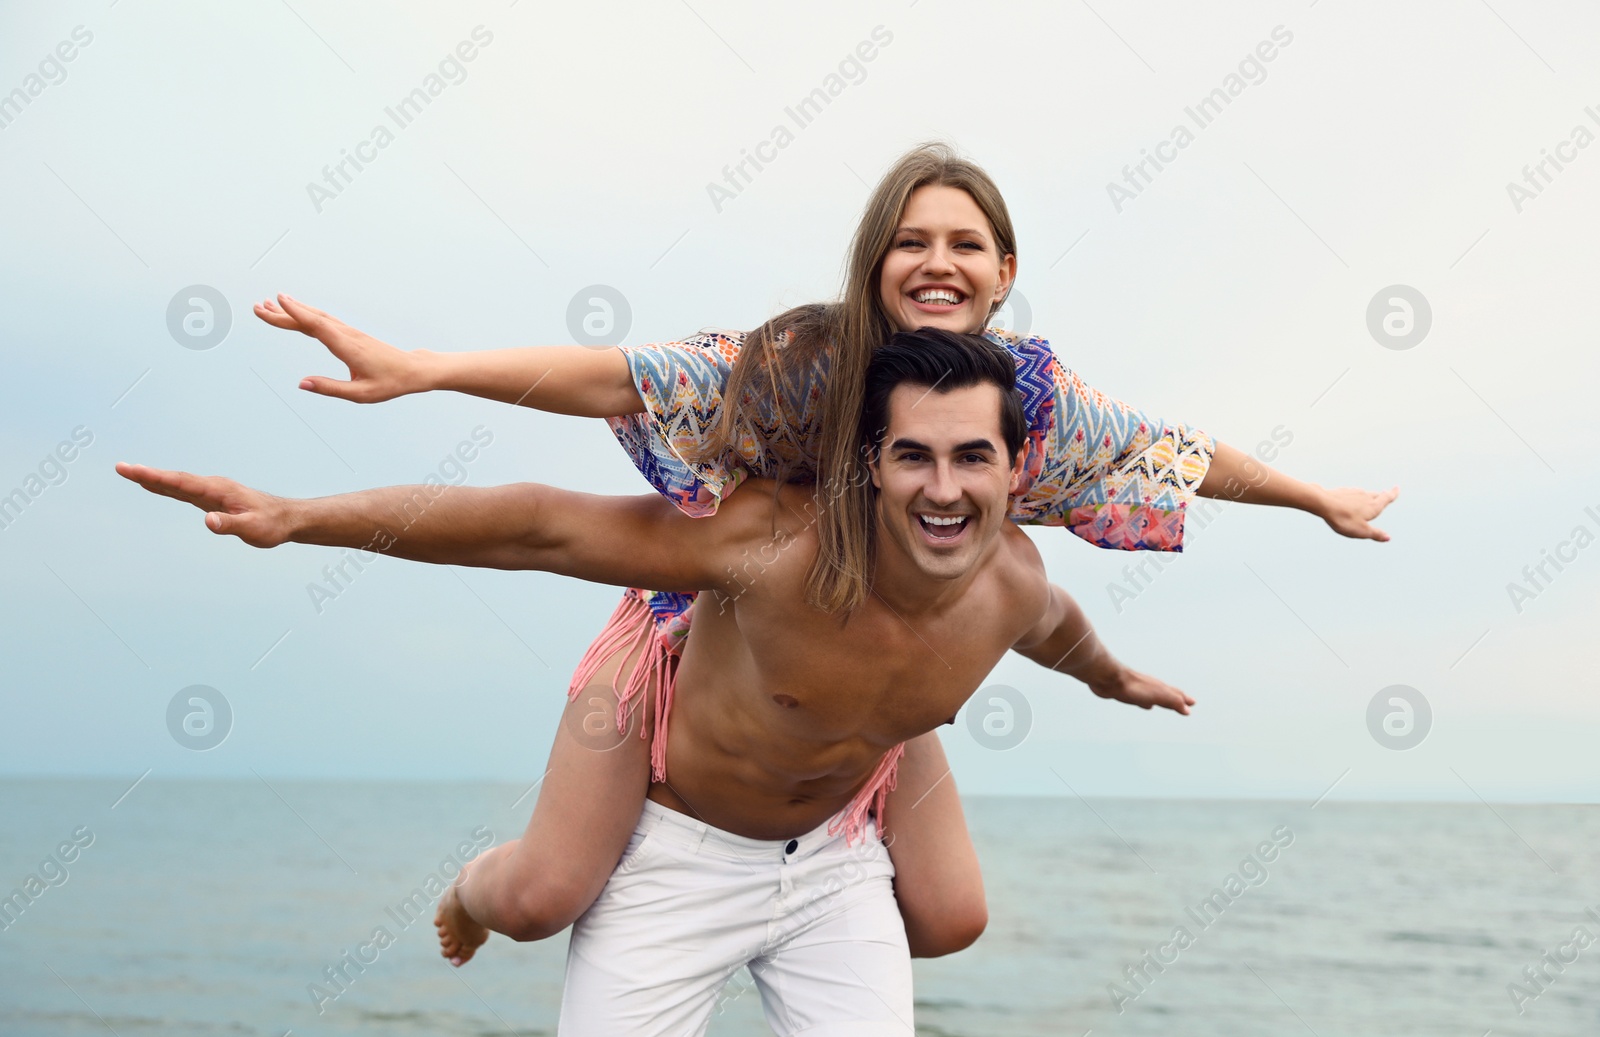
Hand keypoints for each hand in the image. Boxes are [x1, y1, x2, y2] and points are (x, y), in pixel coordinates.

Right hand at [115, 463, 292, 547]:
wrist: (286, 518)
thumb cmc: (271, 524)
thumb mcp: (252, 529)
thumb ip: (230, 525)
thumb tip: (207, 521)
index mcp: (218, 490)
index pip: (181, 483)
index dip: (155, 477)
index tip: (133, 471)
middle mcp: (212, 487)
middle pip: (174, 479)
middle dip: (147, 474)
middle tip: (120, 468)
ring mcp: (212, 491)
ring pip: (177, 483)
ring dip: (154, 478)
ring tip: (130, 472)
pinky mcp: (213, 498)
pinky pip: (184, 490)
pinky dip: (167, 486)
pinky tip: (155, 485)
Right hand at [254, 294, 427, 402]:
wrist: (412, 369)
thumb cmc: (390, 383)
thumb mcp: (360, 394)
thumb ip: (330, 389)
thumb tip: (302, 384)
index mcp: (348, 347)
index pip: (317, 325)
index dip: (296, 312)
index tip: (277, 301)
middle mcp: (346, 335)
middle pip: (310, 319)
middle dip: (283, 312)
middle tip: (258, 306)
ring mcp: (348, 332)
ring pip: (316, 317)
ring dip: (292, 310)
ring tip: (269, 305)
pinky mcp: (349, 334)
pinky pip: (323, 321)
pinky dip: (306, 315)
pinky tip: (295, 312)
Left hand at [1087, 666, 1193, 714]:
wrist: (1107, 677)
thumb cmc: (1132, 686)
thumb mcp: (1157, 695)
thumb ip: (1172, 701)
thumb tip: (1188, 710)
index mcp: (1159, 688)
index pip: (1175, 694)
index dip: (1184, 700)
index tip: (1192, 703)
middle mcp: (1150, 687)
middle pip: (1167, 693)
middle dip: (1176, 699)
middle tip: (1185, 703)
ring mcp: (1138, 689)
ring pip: (1154, 696)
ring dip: (1161, 700)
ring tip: (1164, 704)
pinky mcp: (1126, 692)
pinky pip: (1141, 698)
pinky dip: (1146, 702)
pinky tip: (1144, 704)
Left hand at [1316, 485, 1397, 541]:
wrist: (1323, 503)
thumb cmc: (1344, 519)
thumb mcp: (1362, 531)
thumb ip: (1375, 534)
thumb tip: (1388, 538)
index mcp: (1373, 506)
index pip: (1386, 498)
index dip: (1393, 494)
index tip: (1397, 488)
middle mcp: (1365, 496)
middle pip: (1376, 495)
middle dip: (1382, 495)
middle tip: (1385, 493)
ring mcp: (1352, 493)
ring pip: (1364, 493)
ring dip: (1368, 495)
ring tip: (1369, 497)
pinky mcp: (1341, 492)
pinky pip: (1351, 493)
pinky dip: (1354, 496)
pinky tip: (1350, 497)